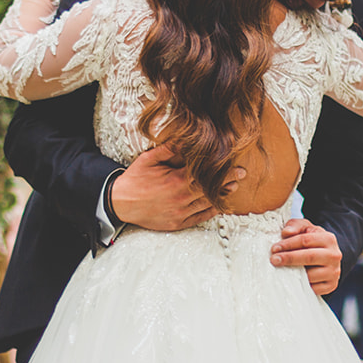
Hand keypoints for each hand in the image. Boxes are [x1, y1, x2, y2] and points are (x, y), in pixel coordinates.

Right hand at [110, 144, 228, 230]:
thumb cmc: (135, 179)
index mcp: (176, 181)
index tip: (234, 163)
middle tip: (242, 174)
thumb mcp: (149, 159)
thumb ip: (169, 149)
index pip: (205, 174)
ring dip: (222, 195)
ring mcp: (180, 213)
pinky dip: (211, 211)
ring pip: (207, 204)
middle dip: (228, 180)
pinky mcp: (177, 224)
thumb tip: (185, 138)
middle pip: (211, 188)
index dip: (221, 169)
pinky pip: (200, 218)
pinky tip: (220, 205)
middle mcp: (181, 199)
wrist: (120, 203)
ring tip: (234, 187)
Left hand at [271, 219, 341, 294]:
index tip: (274, 248)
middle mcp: (334, 256)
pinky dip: (300, 285)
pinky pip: (313, 288)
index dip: (288, 244)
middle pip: (309, 257)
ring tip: (280, 270)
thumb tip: (286, 232)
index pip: (305, 240)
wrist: (326, 256)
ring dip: (293, 273)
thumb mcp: (305, 228)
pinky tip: (291, 280)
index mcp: (329, 239)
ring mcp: (333, 272)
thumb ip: (295, 226)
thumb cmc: (312, 241)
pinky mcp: (331, 285)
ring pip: (311, 275)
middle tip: (273, 260)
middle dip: (289, 258)